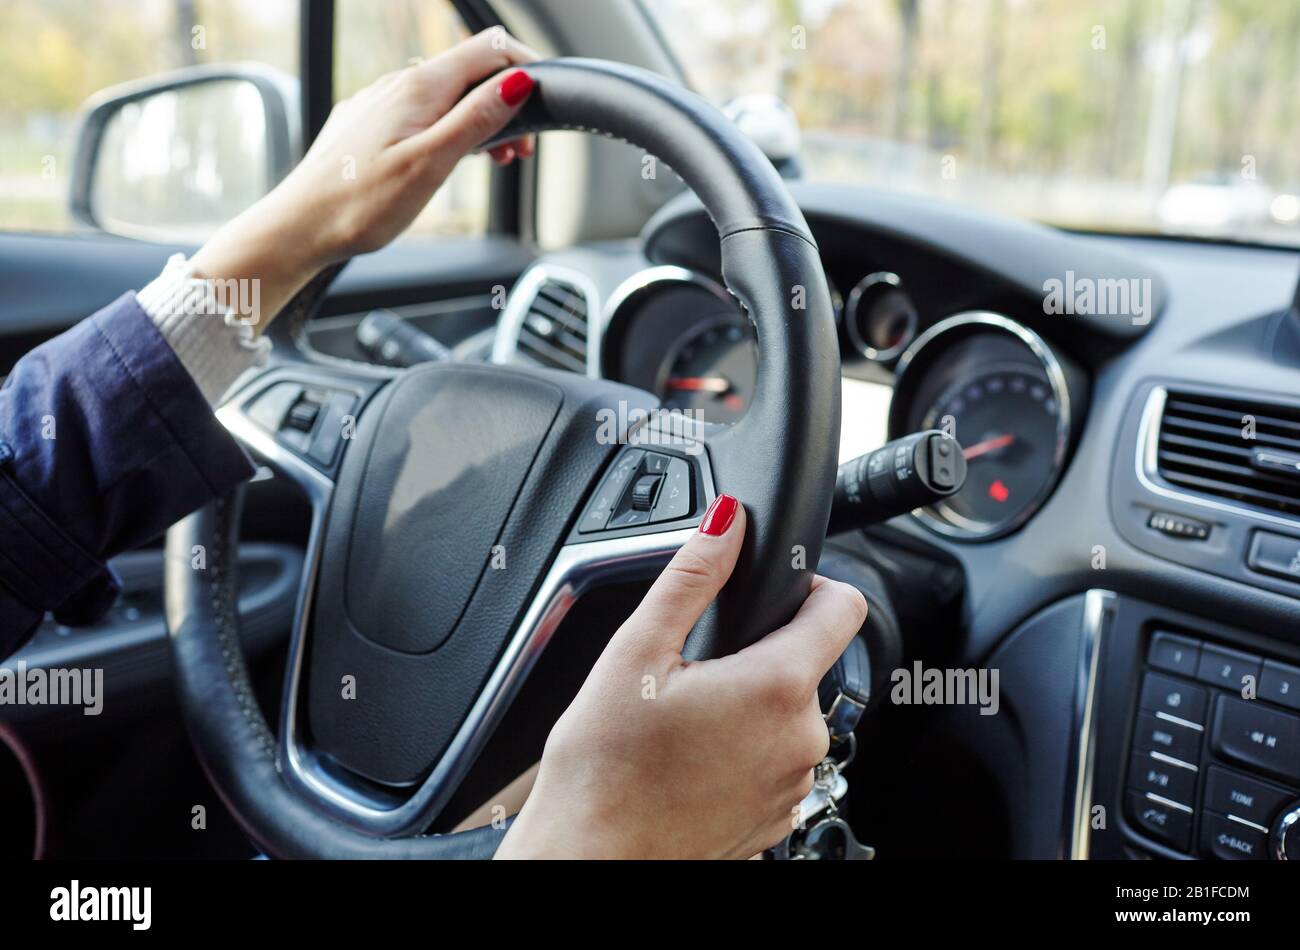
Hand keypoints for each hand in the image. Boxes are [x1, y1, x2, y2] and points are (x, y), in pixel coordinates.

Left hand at [190, 27, 539, 330]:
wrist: (300, 228)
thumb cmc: (358, 204)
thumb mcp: (431, 162)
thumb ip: (476, 119)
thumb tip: (518, 81)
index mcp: (418, 88)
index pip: (488, 49)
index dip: (525, 66)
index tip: (547, 98)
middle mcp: (398, 85)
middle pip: (469, 71)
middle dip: (506, 101)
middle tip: (522, 151)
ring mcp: (382, 103)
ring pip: (446, 94)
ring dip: (480, 119)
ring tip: (495, 160)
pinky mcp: (370, 125)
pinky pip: (422, 112)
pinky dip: (451, 129)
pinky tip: (451, 159)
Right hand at [495, 494, 868, 859]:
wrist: (594, 857)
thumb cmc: (605, 766)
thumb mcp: (637, 650)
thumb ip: (692, 577)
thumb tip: (727, 522)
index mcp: (777, 686)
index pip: (844, 606)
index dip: (809, 585)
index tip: (768, 594)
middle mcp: (802, 738)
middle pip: (808, 661)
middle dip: (760, 652)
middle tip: (694, 668)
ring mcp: (794, 783)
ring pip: (790, 713)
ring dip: (751, 704)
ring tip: (686, 718)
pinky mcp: (778, 817)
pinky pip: (778, 760)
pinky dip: (746, 749)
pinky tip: (694, 756)